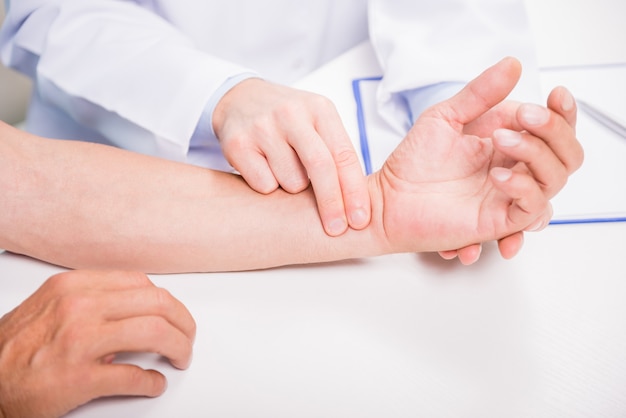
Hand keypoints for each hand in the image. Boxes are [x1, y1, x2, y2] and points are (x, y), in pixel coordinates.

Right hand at [0, 270, 195, 417]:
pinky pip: (134, 376)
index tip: (174, 315)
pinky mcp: (79, 378)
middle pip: (157, 303)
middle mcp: (79, 307)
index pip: (141, 283)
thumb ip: (93, 300)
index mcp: (74, 287)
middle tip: (187, 338)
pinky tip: (153, 383)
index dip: (167, 302)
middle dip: (183, 322)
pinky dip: (152, 381)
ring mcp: (80, 341)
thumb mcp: (52, 307)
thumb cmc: (16, 349)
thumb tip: (135, 310)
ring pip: (155, 331)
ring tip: (180, 358)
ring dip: (178, 346)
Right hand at [213, 78, 370, 235]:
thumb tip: (357, 199)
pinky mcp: (238, 144)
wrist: (240, 99)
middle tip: (336, 229)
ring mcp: (263, 127)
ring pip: (291, 182)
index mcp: (319, 109)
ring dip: (293, 188)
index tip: (360, 218)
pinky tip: (264, 168)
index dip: (354, 191)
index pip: (343, 155)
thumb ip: (337, 152)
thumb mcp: (318, 123)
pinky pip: (264, 185)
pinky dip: (269, 186)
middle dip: (331, 203)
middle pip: (320, 167)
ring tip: (285, 170)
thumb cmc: (288, 120)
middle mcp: (291, 114)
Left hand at [374, 57, 582, 254]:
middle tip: (525, 119)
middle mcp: (515, 168)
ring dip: (537, 155)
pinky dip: (524, 189)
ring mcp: (509, 194)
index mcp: (508, 141)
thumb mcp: (446, 116)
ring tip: (501, 141)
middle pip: (566, 153)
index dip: (563, 112)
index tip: (555, 94)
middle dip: (555, 131)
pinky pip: (532, 208)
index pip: (555, 129)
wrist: (390, 198)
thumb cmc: (413, 161)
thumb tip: (512, 65)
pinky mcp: (500, 220)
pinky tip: (498, 176)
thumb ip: (480, 93)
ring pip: (556, 179)